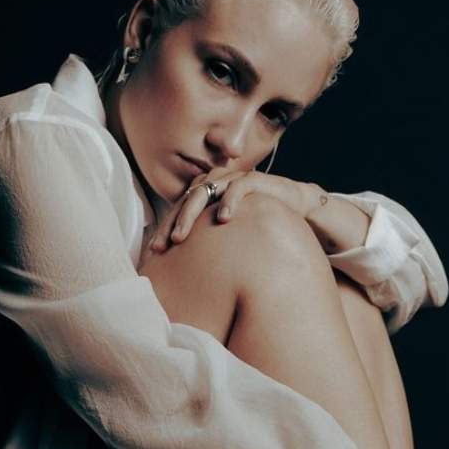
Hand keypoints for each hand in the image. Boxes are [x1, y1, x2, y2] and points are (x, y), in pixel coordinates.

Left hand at [148, 168, 324, 252]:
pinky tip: (222, 219)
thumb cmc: (257, 222)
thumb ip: (209, 240)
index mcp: (205, 193)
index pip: (178, 208)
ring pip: (204, 192)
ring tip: (181, 236)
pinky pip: (237, 188)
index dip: (165, 228)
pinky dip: (229, 202)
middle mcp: (215, 183)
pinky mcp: (253, 180)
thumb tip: (187, 269)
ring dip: (190, 215)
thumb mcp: (229, 233)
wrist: (294, 208)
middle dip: (172, 224)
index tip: (154, 250)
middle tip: (162, 246)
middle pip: (185, 201)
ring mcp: (232, 179)